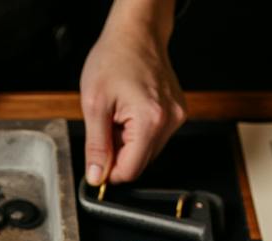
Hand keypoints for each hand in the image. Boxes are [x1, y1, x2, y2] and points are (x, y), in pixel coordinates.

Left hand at [80, 0, 186, 186]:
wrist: (136, 32)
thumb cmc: (115, 58)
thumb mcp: (94, 104)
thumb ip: (96, 146)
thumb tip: (96, 176)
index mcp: (150, 120)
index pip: (130, 170)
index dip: (109, 172)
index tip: (97, 162)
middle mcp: (170, 121)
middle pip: (139, 163)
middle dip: (118, 153)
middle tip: (107, 126)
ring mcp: (176, 116)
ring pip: (146, 152)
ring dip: (127, 143)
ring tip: (118, 115)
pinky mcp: (177, 113)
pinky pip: (154, 137)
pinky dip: (137, 132)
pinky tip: (129, 112)